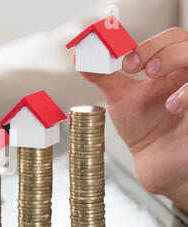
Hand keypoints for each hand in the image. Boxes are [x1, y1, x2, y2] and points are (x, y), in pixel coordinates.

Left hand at [74, 27, 187, 210]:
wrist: (151, 160)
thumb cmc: (141, 125)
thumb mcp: (119, 97)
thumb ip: (101, 75)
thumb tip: (78, 56)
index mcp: (173, 67)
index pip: (174, 38)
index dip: (153, 45)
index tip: (126, 64)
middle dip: (170, 55)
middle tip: (149, 72)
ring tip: (169, 105)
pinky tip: (176, 113)